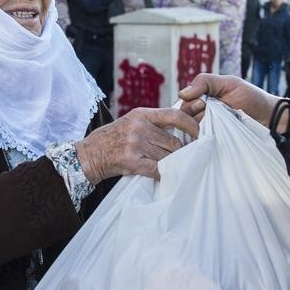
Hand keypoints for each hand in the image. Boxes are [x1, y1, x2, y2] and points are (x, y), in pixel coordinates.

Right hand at [75, 107, 198, 183]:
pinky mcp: (132, 161)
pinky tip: (164, 175)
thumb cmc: (114, 138)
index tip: (200, 133)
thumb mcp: (132, 121)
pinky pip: (157, 169)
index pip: (175, 115)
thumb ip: (155, 123)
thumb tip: (184, 127)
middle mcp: (140, 127)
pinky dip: (163, 174)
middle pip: (174, 142)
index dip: (191, 124)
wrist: (90, 154)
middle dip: (180, 152)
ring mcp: (135, 144)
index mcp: (142, 114)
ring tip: (172, 166)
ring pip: (167, 157)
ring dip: (172, 164)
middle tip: (184, 157)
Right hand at [179, 74, 285, 131]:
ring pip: (191, 130)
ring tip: (217, 124)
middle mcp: (201, 113)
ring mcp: (208, 128)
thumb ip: (204, 82)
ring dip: (201, 126)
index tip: (204, 102)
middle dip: (193, 114)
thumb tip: (182, 93)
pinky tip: (213, 136)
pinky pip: (202, 142)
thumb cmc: (251, 97)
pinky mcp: (214, 141)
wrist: (268, 116)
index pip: (183, 102)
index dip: (190, 103)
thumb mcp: (228, 82)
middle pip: (183, 117)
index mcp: (202, 97)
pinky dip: (205, 138)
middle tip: (209, 111)